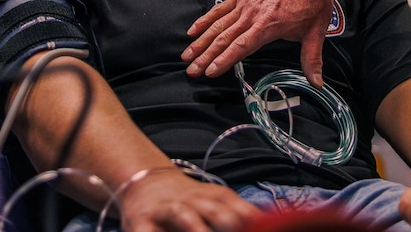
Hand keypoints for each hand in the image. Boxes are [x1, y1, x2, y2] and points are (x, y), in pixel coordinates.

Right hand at [115, 165, 260, 231]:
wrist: (144, 184)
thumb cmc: (188, 202)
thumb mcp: (215, 202)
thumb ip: (240, 212)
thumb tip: (269, 220)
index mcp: (213, 197)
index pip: (236, 205)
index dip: (248, 216)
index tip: (263, 227)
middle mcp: (192, 201)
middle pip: (214, 208)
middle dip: (227, 221)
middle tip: (241, 229)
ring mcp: (166, 210)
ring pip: (183, 215)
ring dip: (195, 227)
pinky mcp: (141, 222)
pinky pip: (147, 231)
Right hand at [183, 0, 333, 82]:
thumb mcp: (316, 30)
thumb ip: (312, 58)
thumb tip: (316, 82)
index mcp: (269, 25)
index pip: (242, 46)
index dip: (225, 59)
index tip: (210, 71)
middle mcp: (253, 15)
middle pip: (225, 38)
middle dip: (206, 56)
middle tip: (191, 71)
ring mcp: (246, 4)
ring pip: (218, 25)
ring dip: (201, 41)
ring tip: (186, 56)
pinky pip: (221, 9)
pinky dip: (205, 19)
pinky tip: (193, 30)